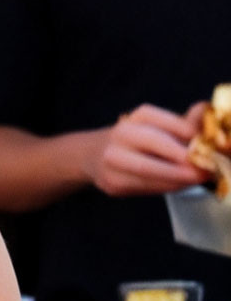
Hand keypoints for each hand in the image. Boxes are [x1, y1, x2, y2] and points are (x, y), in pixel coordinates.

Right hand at [84, 103, 207, 195]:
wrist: (92, 156)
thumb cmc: (134, 141)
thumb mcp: (158, 127)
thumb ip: (184, 124)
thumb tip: (205, 112)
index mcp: (139, 116)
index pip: (170, 123)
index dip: (191, 136)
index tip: (209, 147)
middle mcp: (121, 134)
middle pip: (156, 144)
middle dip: (183, 161)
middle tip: (203, 171)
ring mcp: (112, 159)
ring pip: (148, 170)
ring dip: (176, 178)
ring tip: (194, 180)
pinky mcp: (111, 183)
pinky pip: (143, 187)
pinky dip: (164, 187)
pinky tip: (176, 185)